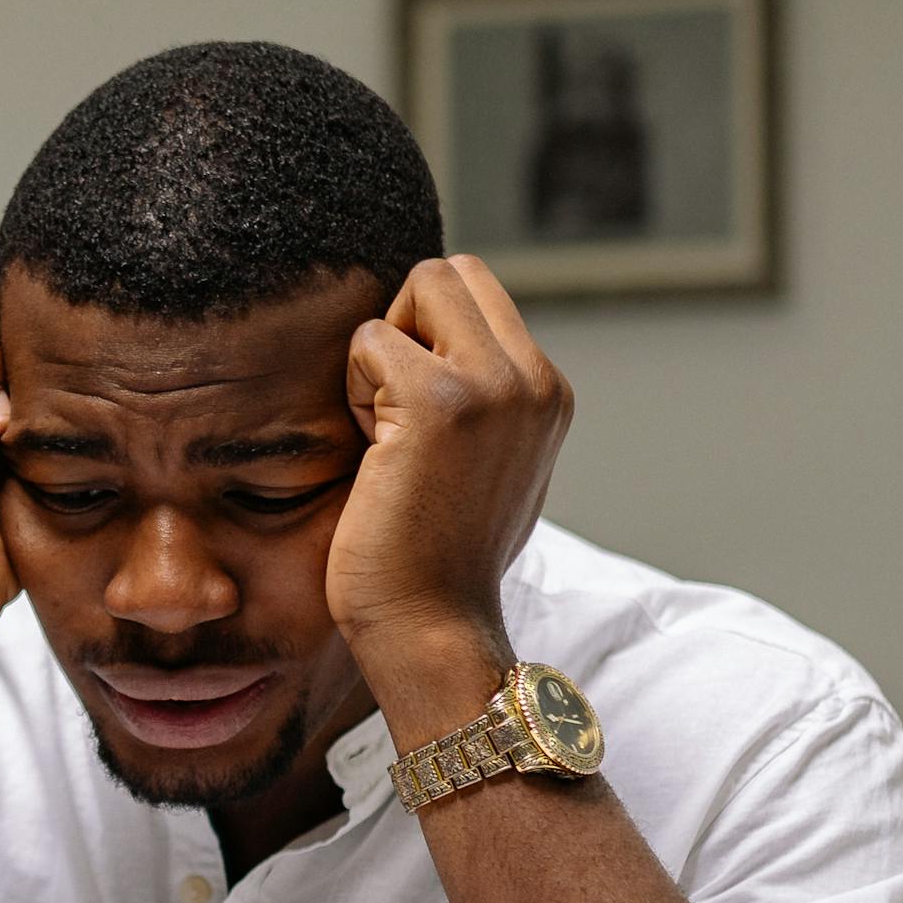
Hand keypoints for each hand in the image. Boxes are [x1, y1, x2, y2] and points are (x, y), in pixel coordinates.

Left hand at [332, 257, 572, 686]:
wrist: (434, 629)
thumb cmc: (440, 560)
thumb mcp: (488, 464)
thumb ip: (483, 398)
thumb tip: (440, 337)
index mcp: (548, 392)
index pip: (476, 292)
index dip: (427, 333)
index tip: (415, 415)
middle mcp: (533, 381)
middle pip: (450, 273)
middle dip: (405, 325)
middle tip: (394, 410)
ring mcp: (494, 387)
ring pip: (416, 291)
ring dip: (380, 358)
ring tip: (389, 439)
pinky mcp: (440, 402)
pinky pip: (370, 341)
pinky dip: (354, 392)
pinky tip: (376, 458)